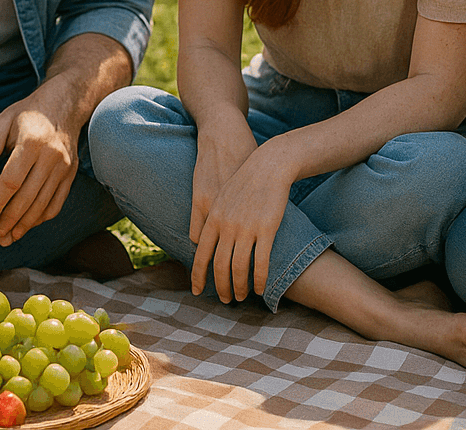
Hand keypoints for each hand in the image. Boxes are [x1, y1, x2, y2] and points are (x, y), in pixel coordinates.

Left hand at [0, 93, 78, 246]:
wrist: (63, 106)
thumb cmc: (26, 114)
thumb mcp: (4, 120)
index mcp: (32, 142)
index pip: (13, 179)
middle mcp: (52, 156)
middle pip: (29, 197)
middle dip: (10, 219)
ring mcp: (64, 167)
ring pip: (44, 204)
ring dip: (26, 224)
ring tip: (9, 237)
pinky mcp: (70, 175)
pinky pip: (57, 203)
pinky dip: (42, 218)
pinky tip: (27, 225)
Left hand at [189, 139, 294, 304]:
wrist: (268, 165)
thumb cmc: (244, 181)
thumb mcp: (220, 197)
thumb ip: (209, 219)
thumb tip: (199, 240)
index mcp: (213, 218)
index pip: (201, 254)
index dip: (198, 275)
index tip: (197, 291)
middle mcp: (227, 225)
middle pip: (219, 265)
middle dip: (221, 287)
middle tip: (225, 300)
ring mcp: (246, 228)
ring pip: (239, 267)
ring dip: (239, 287)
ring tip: (241, 296)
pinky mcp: (266, 229)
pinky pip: (261, 261)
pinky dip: (260, 279)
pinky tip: (260, 288)